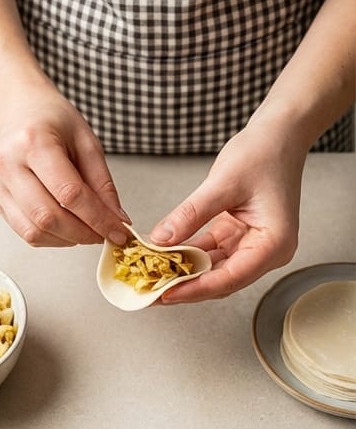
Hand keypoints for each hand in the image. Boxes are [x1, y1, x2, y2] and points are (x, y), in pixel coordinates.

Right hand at [0, 82, 127, 247]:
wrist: (19, 111)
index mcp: (33, 142)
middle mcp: (9, 164)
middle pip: (48, 217)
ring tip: (84, 232)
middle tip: (102, 234)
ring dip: (65, 240)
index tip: (117, 232)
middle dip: (81, 234)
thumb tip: (116, 221)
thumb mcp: (86, 142)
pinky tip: (65, 228)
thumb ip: (103, 184)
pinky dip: (50, 237)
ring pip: (33, 231)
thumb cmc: (52, 121)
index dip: (97, 219)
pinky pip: (24, 231)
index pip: (69, 194)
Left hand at [148, 121, 304, 303]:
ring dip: (183, 273)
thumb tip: (160, 241)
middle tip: (150, 292)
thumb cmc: (265, 152)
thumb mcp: (223, 183)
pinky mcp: (238, 237)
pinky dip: (187, 256)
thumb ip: (190, 215)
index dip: (194, 289)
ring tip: (152, 277)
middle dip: (185, 287)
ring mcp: (252, 246)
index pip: (230, 278)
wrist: (279, 134)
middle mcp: (266, 251)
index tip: (165, 294)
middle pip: (221, 281)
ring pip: (212, 271)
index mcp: (274, 244)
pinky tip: (164, 258)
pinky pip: (209, 254)